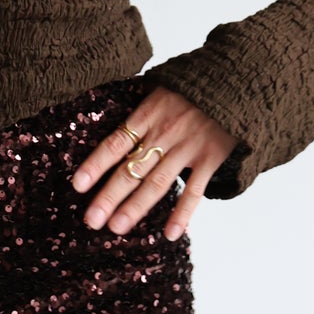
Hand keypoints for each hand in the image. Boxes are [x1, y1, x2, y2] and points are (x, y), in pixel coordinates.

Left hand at [71, 86, 239, 239]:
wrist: (236, 80)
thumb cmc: (194, 86)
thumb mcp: (162, 88)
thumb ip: (143, 111)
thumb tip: (120, 132)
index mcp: (148, 114)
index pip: (115, 143)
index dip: (95, 164)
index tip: (77, 186)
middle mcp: (164, 133)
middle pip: (131, 168)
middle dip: (109, 196)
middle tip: (91, 220)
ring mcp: (188, 147)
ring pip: (157, 182)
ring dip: (136, 207)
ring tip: (117, 227)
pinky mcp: (211, 157)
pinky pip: (194, 189)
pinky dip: (183, 212)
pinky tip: (170, 233)